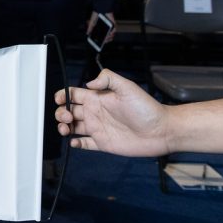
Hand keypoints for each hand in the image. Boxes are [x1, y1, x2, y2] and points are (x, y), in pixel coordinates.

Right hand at [54, 69, 171, 156]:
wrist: (161, 130)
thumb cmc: (147, 108)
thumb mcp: (127, 87)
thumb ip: (108, 78)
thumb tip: (89, 83)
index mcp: (97, 99)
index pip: (73, 95)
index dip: (63, 96)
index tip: (61, 99)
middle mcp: (95, 113)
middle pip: (68, 111)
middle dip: (61, 113)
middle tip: (68, 117)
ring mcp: (98, 129)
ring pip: (72, 127)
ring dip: (63, 128)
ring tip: (66, 130)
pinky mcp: (103, 143)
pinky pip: (84, 144)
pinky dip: (76, 144)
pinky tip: (75, 142)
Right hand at [86, 11, 116, 43]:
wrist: (101, 9)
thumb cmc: (97, 14)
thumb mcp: (92, 22)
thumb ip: (90, 28)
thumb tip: (87, 33)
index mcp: (102, 28)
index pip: (103, 36)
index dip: (102, 40)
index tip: (100, 43)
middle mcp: (107, 28)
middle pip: (108, 36)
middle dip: (106, 40)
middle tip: (103, 42)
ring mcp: (111, 26)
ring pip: (112, 34)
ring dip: (109, 38)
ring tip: (106, 39)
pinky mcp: (113, 24)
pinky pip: (114, 30)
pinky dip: (112, 33)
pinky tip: (109, 34)